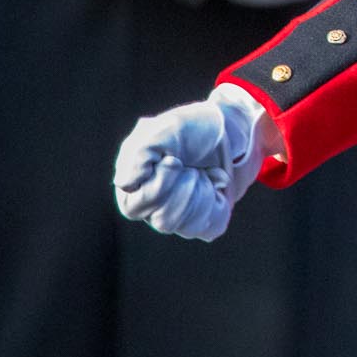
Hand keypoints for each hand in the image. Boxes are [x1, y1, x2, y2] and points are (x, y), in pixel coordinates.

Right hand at [113, 84, 273, 240]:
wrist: (231, 130)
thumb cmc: (194, 128)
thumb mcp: (165, 129)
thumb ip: (139, 154)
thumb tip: (124, 185)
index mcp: (134, 184)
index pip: (134, 207)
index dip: (158, 186)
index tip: (174, 160)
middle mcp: (152, 205)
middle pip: (162, 220)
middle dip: (184, 187)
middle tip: (191, 166)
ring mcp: (178, 214)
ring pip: (186, 224)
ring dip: (201, 191)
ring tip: (202, 172)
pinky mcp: (203, 219)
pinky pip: (209, 227)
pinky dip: (217, 203)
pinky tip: (216, 183)